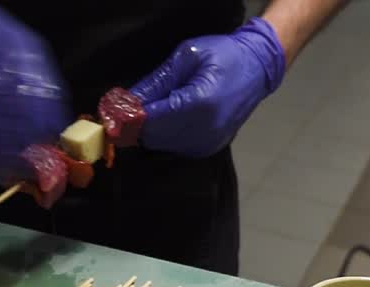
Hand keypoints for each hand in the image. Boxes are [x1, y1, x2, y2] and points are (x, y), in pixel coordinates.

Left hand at [130, 17, 285, 157]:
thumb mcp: (187, 57)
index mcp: (199, 104)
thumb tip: (128, 100)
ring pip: (162, 145)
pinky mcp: (210, 148)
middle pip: (154, 137)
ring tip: (147, 111)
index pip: (152, 120)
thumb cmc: (224, 55)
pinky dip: (165, 136)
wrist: (258, 67)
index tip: (111, 113)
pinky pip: (176, 146)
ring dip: (149, 131)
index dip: (128, 119)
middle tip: (124, 111)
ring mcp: (208, 143)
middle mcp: (204, 129)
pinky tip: (167, 119)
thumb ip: (157, 82)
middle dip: (136, 126)